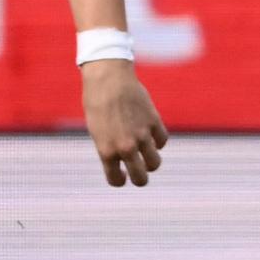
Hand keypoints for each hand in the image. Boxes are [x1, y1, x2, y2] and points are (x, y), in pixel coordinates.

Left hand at [81, 59, 168, 187]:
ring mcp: (141, 135)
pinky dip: (158, 142)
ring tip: (146, 155)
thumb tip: (123, 159)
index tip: (121, 175)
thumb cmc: (97, 102)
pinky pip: (162, 141)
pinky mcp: (154, 121)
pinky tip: (152, 136)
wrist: (108, 78)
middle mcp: (125, 146)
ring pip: (155, 163)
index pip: (116, 180)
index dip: (119, 180)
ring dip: (151, 162)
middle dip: (139, 179)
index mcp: (106, 150)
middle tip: (138, 172)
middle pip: (141, 178)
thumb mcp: (97, 129)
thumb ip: (109, 147)